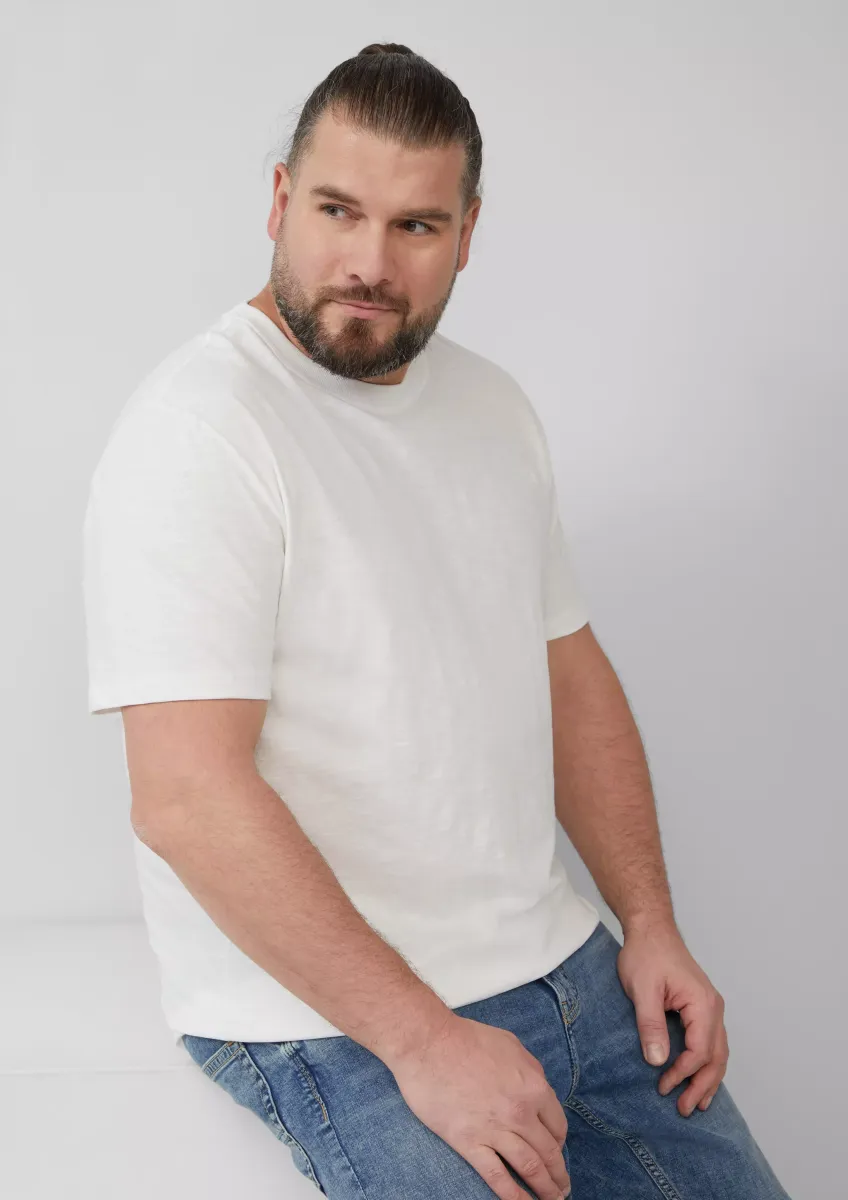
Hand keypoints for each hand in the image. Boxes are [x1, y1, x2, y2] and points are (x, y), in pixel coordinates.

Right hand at [388, 1013, 570, 1199]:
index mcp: (533, 1086)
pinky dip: (514, 1196)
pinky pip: (498, 1176)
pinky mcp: (470, 1142)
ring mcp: (496, 1129)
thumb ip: (530, 1068)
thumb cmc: (466, 1039)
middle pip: (549, 1152)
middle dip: (559, 1174)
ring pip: (530, 1167)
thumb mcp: (511, 1044)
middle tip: (562, 1188)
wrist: (429, 1043)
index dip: (560, 1143)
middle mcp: (521, 1112)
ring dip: (545, 1188)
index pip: (557, 1125)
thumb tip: (538, 1087)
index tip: (557, 1153)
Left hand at [617, 920, 728, 1116]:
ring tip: (697, 1102)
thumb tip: (658, 1060)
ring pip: (718, 1051)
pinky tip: (699, 1076)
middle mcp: (713, 1008)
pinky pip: (711, 1041)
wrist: (651, 929)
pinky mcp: (701, 1007)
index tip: (663, 1086)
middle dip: (702, 1085)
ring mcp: (710, 1007)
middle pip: (716, 1056)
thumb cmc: (647, 954)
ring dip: (708, 1078)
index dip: (683, 1073)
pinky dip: (707, 1062)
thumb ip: (651, 1025)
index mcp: (702, 1004)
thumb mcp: (643, 990)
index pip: (700, 1050)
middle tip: (685, 1109)